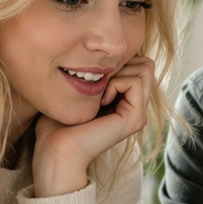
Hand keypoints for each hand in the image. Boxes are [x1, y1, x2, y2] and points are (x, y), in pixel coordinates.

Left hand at [32, 55, 154, 197]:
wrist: (56, 149)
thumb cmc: (59, 122)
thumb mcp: (81, 90)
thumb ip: (98, 74)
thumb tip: (106, 54)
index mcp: (126, 101)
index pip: (139, 63)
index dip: (118, 60)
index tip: (95, 77)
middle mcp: (136, 107)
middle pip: (146, 64)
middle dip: (121, 63)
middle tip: (100, 82)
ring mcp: (139, 113)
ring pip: (145, 69)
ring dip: (118, 72)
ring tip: (101, 92)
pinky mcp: (136, 118)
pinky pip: (135, 82)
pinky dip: (116, 83)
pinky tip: (101, 100)